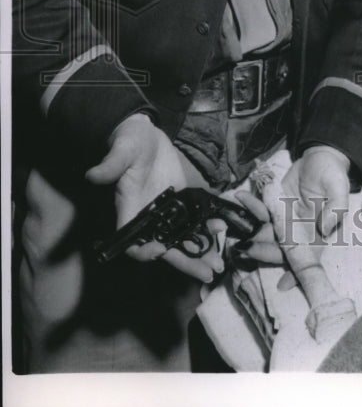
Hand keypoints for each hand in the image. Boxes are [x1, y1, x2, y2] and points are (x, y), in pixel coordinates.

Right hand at [85, 113, 225, 282]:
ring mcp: (166, 211)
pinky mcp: (181, 201)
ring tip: (218, 264)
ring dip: (200, 252)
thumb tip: (94, 174)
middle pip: (165, 249)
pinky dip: (207, 228)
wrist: (145, 132)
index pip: (134, 244)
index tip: (161, 250)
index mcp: (130, 211)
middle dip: (185, 262)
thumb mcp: (122, 150)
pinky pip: (194, 220)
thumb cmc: (128, 141)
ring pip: (182, 239)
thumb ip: (111, 164)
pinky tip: (222, 231)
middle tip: (208, 274)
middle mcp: (148, 217)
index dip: (145, 251)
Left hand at [233, 146, 349, 289]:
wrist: (319, 157)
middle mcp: (299, 234)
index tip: (282, 285)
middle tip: (245, 248)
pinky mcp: (273, 208)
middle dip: (263, 251)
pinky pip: (260, 212)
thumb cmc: (333, 174)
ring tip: (235, 226)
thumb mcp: (339, 187)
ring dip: (250, 233)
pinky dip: (250, 207)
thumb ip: (336, 207)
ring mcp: (284, 222)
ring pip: (266, 234)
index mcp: (318, 235)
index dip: (296, 274)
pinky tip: (240, 197)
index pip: (308, 259)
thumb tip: (325, 228)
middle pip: (280, 250)